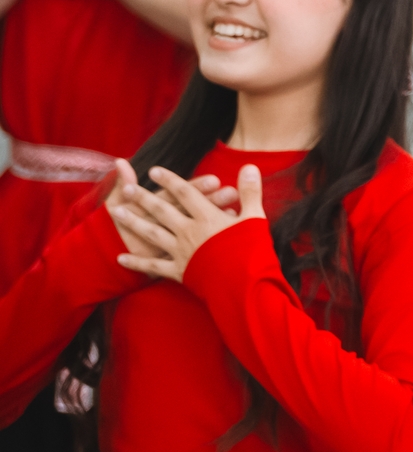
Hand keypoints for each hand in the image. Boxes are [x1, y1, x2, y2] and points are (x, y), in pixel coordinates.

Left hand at [108, 159, 251, 281]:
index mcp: (207, 217)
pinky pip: (153, 265)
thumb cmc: (253, 251)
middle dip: (143, 198)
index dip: (169, 180)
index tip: (154, 170)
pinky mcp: (179, 271)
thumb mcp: (256, 218)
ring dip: (133, 222)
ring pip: (152, 233)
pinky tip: (121, 258)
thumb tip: (249, 166)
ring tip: (117, 212)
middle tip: (128, 189)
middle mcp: (189, 231)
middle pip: (162, 210)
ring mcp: (181, 251)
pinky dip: (136, 262)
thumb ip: (250, 192)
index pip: (185, 193)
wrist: (245, 285)